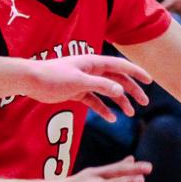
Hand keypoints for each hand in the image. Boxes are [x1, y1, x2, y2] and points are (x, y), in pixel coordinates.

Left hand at [18, 53, 151, 120]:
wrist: (31, 80)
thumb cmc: (54, 76)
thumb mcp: (79, 81)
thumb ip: (101, 85)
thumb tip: (120, 90)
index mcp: (94, 63)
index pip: (121, 66)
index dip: (136, 73)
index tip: (150, 81)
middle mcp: (92, 70)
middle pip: (118, 79)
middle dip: (132, 90)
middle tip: (144, 102)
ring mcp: (85, 81)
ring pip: (108, 91)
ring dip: (120, 101)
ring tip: (129, 113)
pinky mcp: (77, 92)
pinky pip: (95, 101)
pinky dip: (103, 109)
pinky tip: (111, 118)